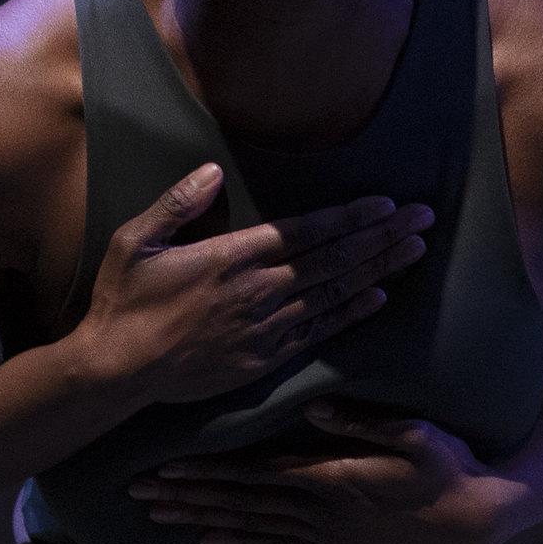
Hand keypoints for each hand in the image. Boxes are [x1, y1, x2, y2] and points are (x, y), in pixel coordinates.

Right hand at [79, 166, 432, 406]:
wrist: (118, 371)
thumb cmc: (123, 301)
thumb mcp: (134, 240)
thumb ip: (176, 204)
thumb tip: (212, 172)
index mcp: (232, 257)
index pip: (306, 231)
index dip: (351, 217)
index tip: (387, 204)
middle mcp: (259, 291)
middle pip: (334, 258)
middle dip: (383, 235)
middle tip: (424, 218)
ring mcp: (266, 328)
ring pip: (335, 293)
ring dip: (379, 269)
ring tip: (416, 251)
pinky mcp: (265, 359)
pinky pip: (320, 332)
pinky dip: (352, 313)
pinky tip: (379, 297)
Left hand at [128, 399, 518, 543]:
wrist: (469, 518)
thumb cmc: (444, 466)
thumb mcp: (416, 434)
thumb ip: (363, 421)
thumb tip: (313, 406)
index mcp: (330, 479)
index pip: (254, 474)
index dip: (208, 471)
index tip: (167, 467)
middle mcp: (316, 512)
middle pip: (238, 503)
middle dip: (187, 496)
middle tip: (139, 492)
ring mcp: (321, 535)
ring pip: (247, 526)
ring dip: (200, 519)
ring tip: (158, 515)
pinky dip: (235, 540)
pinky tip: (207, 540)